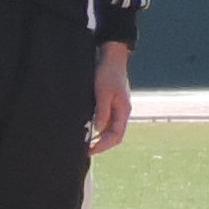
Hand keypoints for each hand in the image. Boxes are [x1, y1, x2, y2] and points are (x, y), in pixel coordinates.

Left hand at [87, 42, 134, 156]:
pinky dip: (98, 127)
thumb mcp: (103, 93)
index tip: (90, 151)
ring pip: (109, 128)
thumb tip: (98, 130)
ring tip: (85, 142)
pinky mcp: (111, 102)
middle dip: (101, 144)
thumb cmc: (108, 73)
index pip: (116, 136)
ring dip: (99, 137)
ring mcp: (117, 107)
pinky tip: (88, 129)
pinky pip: (106, 120)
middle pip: (114, 135)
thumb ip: (102, 111)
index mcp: (123, 111)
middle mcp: (122, 112)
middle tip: (86, 150)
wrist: (112, 57)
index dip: (103, 146)